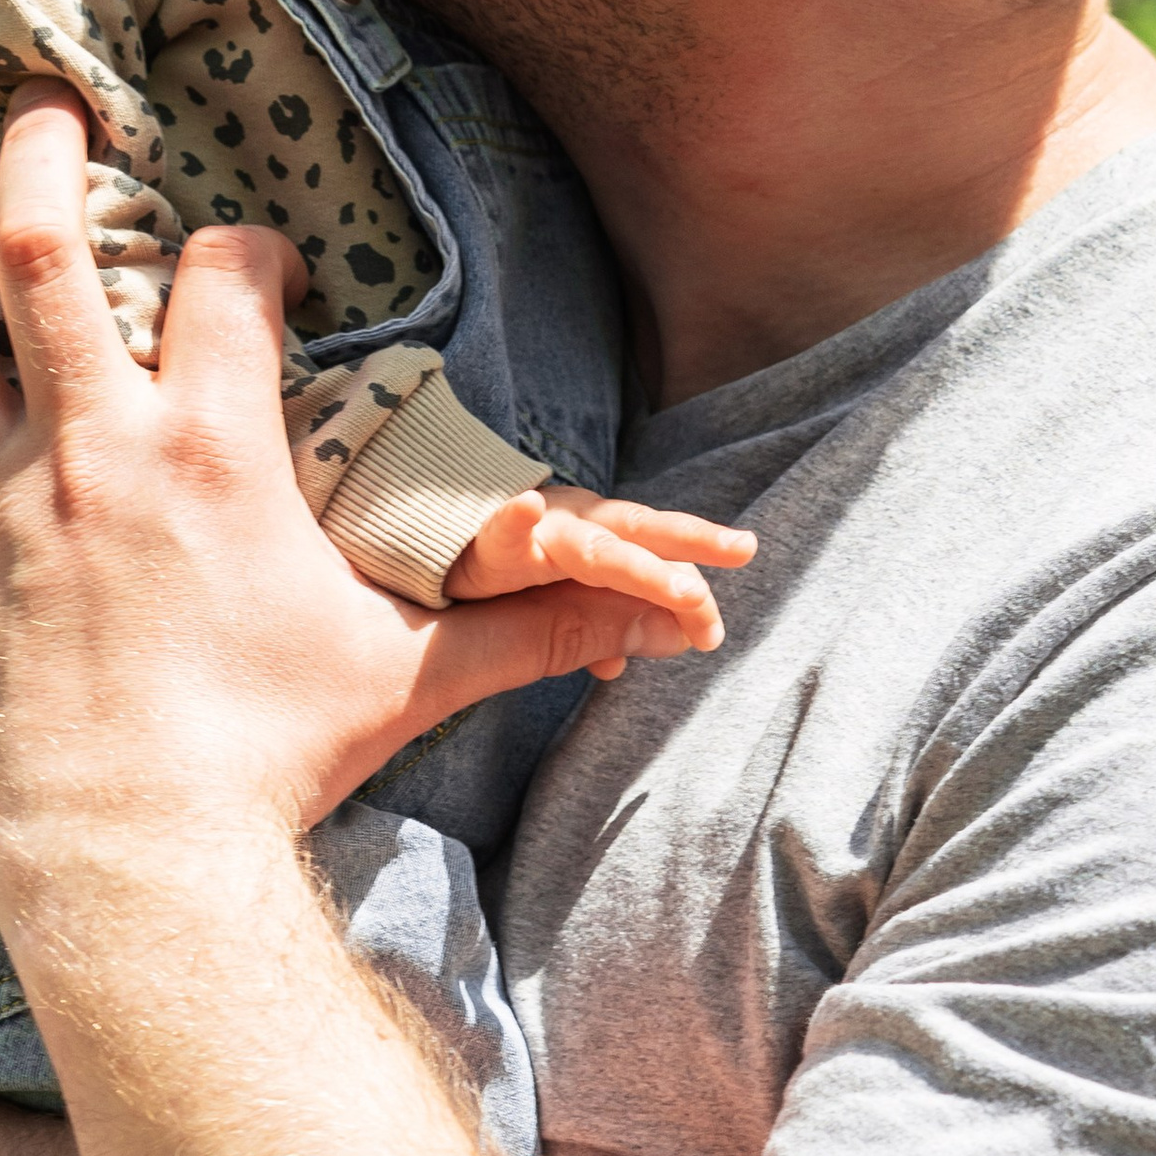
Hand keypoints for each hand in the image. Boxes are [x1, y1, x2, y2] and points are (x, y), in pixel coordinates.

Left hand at [0, 83, 701, 887]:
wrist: (125, 859)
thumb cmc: (269, 761)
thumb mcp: (405, 679)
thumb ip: (524, 627)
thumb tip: (658, 628)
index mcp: (213, 452)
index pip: (228, 276)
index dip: (251, 248)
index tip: (262, 265)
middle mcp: (94, 448)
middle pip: (44, 248)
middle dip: (42, 155)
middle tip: (45, 102)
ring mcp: (2, 494)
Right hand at [447, 485, 753, 672]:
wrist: (412, 540)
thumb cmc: (487, 574)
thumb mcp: (547, 605)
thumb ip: (596, 625)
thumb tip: (661, 647)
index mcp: (591, 544)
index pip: (654, 560)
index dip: (688, 592)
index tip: (713, 634)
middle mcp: (569, 531)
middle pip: (639, 532)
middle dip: (691, 543)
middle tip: (742, 549)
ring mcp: (528, 537)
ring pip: (588, 547)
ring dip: (634, 565)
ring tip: (682, 587)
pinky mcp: (476, 549)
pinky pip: (495, 534)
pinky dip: (511, 519)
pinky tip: (527, 507)